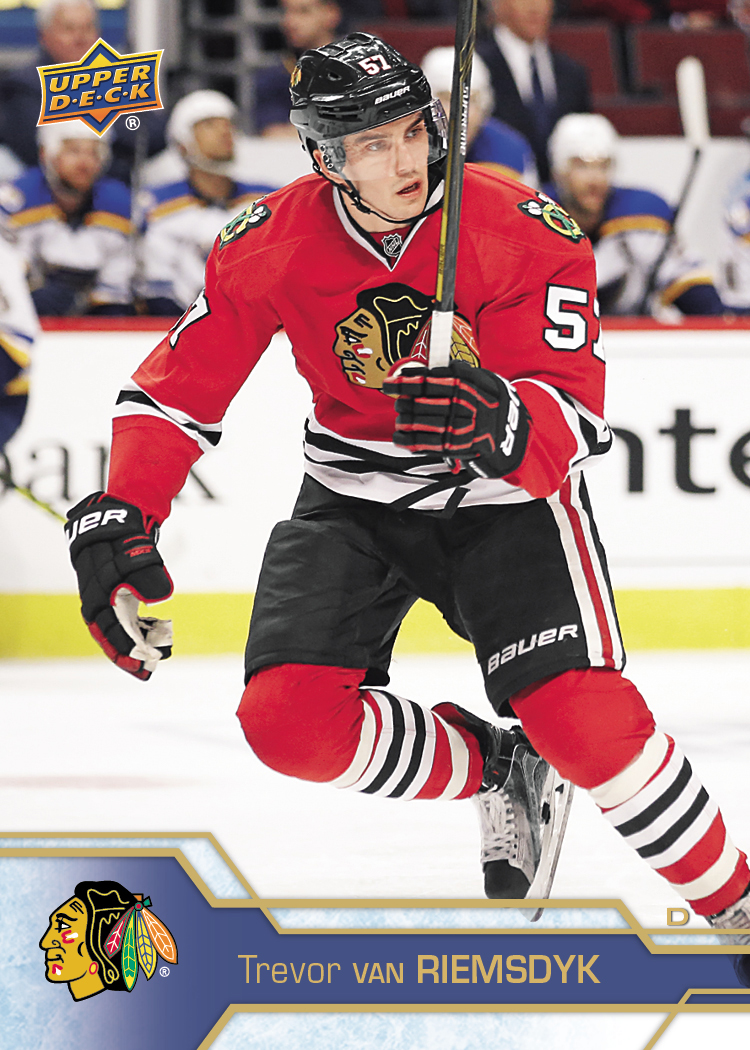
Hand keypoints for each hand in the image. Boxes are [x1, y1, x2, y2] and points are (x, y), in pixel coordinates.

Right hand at [65, 492, 173, 679]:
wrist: (115, 513)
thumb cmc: (125, 532)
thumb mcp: (136, 548)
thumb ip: (146, 571)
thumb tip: (160, 595)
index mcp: (96, 589)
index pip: (107, 626)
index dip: (123, 646)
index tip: (141, 661)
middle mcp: (94, 595)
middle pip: (107, 631)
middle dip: (124, 652)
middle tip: (145, 669)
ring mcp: (101, 593)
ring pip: (112, 626)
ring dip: (128, 644)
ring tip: (148, 662)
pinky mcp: (111, 591)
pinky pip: (118, 616)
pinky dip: (133, 629)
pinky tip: (150, 638)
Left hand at [382, 361, 528, 478]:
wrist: (513, 433)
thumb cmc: (494, 404)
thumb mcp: (484, 379)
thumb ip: (459, 372)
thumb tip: (431, 367)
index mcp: (465, 386)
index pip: (426, 382)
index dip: (404, 382)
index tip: (390, 383)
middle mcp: (461, 406)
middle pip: (419, 403)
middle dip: (403, 403)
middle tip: (398, 402)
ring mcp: (458, 428)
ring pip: (419, 423)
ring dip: (404, 421)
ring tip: (401, 418)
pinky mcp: (455, 447)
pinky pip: (426, 444)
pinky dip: (408, 441)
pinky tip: (401, 437)